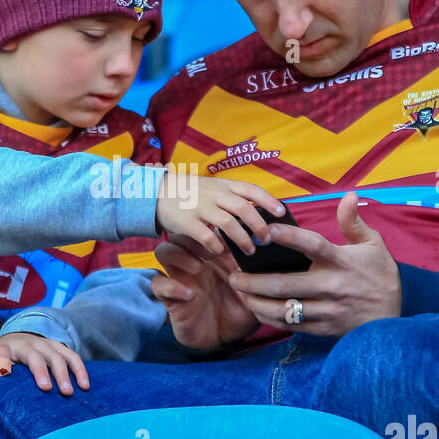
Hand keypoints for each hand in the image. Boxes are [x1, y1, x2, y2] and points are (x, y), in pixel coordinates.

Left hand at [0, 332, 88, 396]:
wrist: (18, 337)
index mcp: (4, 348)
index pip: (2, 352)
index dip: (3, 361)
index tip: (4, 374)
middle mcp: (26, 343)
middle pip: (35, 355)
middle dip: (42, 371)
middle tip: (48, 389)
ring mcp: (45, 344)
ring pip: (57, 355)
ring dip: (65, 373)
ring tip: (71, 392)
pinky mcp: (59, 348)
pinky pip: (73, 356)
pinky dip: (80, 369)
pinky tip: (86, 386)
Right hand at [151, 237, 258, 350]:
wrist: (228, 340)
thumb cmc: (243, 311)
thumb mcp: (256, 290)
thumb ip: (262, 272)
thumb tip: (275, 251)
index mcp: (215, 256)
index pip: (206, 229)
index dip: (215, 228)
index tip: (232, 239)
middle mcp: (195, 263)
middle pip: (182, 233)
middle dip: (195, 238)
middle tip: (214, 252)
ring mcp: (181, 278)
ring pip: (164, 251)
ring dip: (180, 256)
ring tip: (199, 268)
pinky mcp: (170, 298)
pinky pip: (158, 284)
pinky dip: (170, 285)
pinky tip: (189, 294)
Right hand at [156, 172, 283, 257]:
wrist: (157, 193)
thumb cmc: (189, 194)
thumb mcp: (212, 187)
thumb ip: (231, 197)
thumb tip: (257, 211)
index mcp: (222, 185)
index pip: (250, 189)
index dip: (268, 200)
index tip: (281, 212)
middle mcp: (214, 194)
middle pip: (244, 208)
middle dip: (259, 226)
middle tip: (266, 240)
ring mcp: (200, 207)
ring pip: (229, 224)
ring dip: (242, 239)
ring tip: (249, 251)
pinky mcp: (186, 222)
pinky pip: (206, 237)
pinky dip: (217, 247)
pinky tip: (220, 253)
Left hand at [227, 192, 401, 336]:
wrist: (391, 320)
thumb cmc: (380, 277)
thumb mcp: (373, 245)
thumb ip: (353, 222)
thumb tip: (347, 196)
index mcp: (341, 262)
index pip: (312, 245)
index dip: (289, 237)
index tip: (266, 230)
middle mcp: (331, 287)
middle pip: (285, 284)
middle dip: (254, 280)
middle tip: (233, 274)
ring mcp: (325, 310)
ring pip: (283, 308)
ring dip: (256, 301)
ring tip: (239, 292)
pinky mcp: (322, 329)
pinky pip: (289, 325)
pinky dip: (269, 317)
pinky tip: (255, 308)